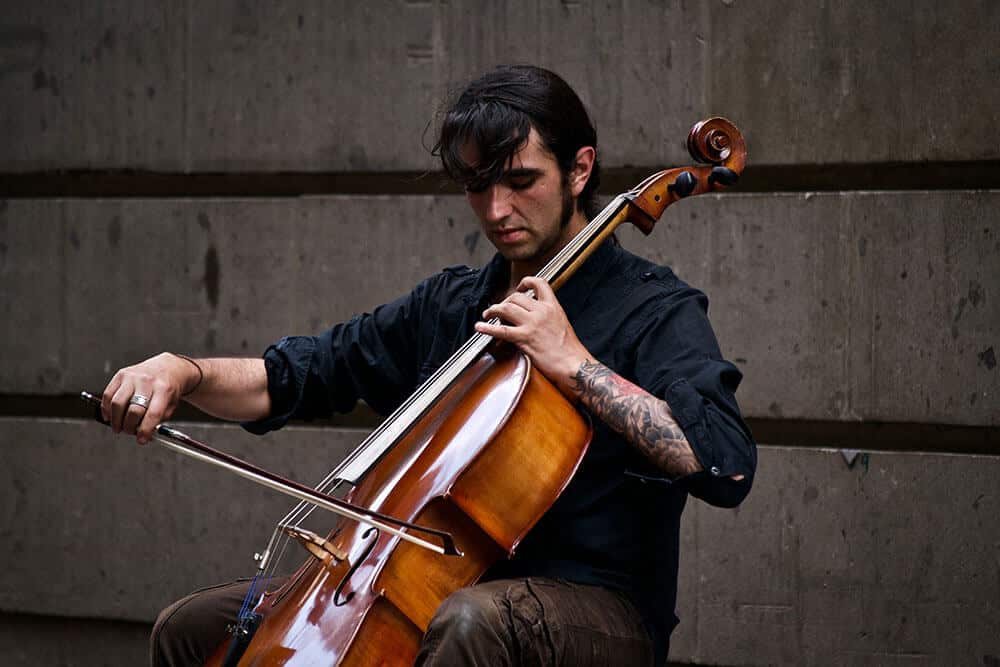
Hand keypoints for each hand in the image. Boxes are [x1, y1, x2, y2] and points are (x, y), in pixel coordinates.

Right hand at [101, 352, 198, 443]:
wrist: (167, 367)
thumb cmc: (168, 388)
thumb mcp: (171, 404)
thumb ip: (159, 419)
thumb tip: (143, 434)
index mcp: (164, 389)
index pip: (153, 414)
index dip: (145, 430)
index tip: (141, 440)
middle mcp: (147, 382)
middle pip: (133, 410)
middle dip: (129, 426)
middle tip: (128, 432)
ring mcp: (133, 377)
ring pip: (117, 403)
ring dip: (115, 420)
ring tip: (118, 427)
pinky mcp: (121, 375)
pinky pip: (108, 395)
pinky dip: (106, 409)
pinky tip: (109, 416)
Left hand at [474, 276, 590, 394]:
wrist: (574, 364)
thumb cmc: (570, 349)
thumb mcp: (562, 323)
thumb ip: (548, 315)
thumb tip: (534, 315)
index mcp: (553, 307)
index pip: (539, 283)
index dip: (525, 282)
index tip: (518, 288)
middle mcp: (542, 312)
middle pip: (516, 297)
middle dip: (504, 301)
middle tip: (499, 310)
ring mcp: (532, 324)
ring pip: (506, 308)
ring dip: (493, 310)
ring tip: (487, 314)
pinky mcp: (525, 338)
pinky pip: (501, 330)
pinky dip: (487, 328)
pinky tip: (480, 327)